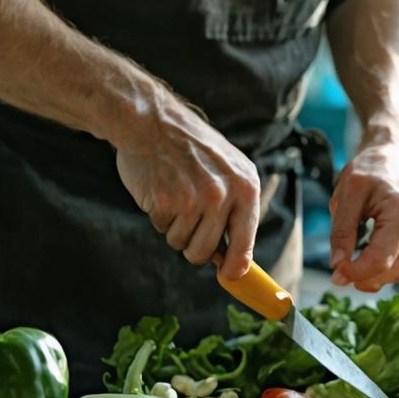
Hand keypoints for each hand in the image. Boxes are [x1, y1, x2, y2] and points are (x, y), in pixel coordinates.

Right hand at [114, 97, 259, 278]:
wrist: (152, 121)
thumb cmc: (191, 148)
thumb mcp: (227, 169)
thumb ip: (235, 209)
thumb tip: (234, 260)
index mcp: (246, 187)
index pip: (245, 240)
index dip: (236, 264)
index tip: (230, 276)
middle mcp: (225, 195)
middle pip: (207, 251)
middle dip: (195, 246)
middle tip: (187, 222)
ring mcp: (196, 200)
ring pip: (182, 244)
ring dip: (175, 229)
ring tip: (175, 196)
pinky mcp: (167, 203)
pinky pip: (162, 229)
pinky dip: (158, 216)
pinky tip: (160, 190)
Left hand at [328, 143, 398, 291]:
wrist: (398, 155)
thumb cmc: (373, 169)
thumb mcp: (347, 194)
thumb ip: (341, 231)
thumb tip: (337, 264)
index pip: (378, 261)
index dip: (353, 273)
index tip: (334, 272)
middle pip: (389, 273)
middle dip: (362, 277)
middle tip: (339, 269)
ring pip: (397, 274)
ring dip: (372, 274)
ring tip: (353, 257)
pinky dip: (383, 267)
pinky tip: (368, 253)